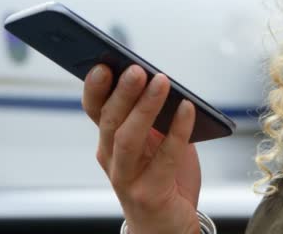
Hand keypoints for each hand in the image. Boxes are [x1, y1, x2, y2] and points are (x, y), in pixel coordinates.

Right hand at [82, 64, 201, 233]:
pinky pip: (165, 158)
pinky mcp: (149, 194)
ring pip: (127, 138)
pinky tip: (188, 109)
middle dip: (122, 92)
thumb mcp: (156, 143)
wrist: (167, 228)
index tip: (103, 64)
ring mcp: (127, 179)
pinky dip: (178, 131)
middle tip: (136, 69)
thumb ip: (156, 117)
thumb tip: (163, 83)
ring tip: (160, 82)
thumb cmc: (163, 181)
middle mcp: (112, 159)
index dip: (96, 88)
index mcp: (110, 142)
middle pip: (110, 121)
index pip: (95, 110)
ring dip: (144, 107)